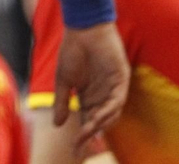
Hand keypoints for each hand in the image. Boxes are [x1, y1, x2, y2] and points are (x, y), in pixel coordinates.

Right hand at [54, 22, 128, 151]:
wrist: (82, 30)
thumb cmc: (72, 51)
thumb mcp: (63, 80)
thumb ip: (62, 102)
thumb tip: (57, 125)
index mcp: (89, 96)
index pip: (87, 119)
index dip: (82, 134)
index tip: (74, 148)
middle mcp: (103, 95)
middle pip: (100, 120)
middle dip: (91, 133)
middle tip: (81, 143)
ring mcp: (114, 88)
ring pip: (111, 113)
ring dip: (100, 123)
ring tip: (88, 131)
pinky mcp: (122, 79)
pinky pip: (118, 100)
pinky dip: (109, 109)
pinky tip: (98, 116)